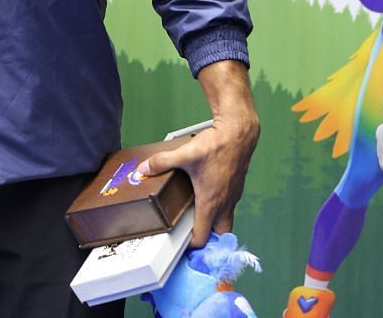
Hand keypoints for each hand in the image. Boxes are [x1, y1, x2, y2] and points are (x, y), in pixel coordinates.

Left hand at [137, 107, 259, 249]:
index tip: (181, 248)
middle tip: (192, 237)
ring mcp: (232, 196)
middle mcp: (224, 203)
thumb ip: (161, 162)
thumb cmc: (216, 146)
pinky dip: (219, 210)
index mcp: (210, 202)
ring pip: (225, 220)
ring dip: (214, 225)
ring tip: (196, 220)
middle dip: (207, 240)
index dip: (192, 246)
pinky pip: (228, 206)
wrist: (239, 134)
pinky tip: (206, 198)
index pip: (203, 236)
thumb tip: (143, 169)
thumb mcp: (184, 154)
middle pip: (219, 234)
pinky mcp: (235, 187)